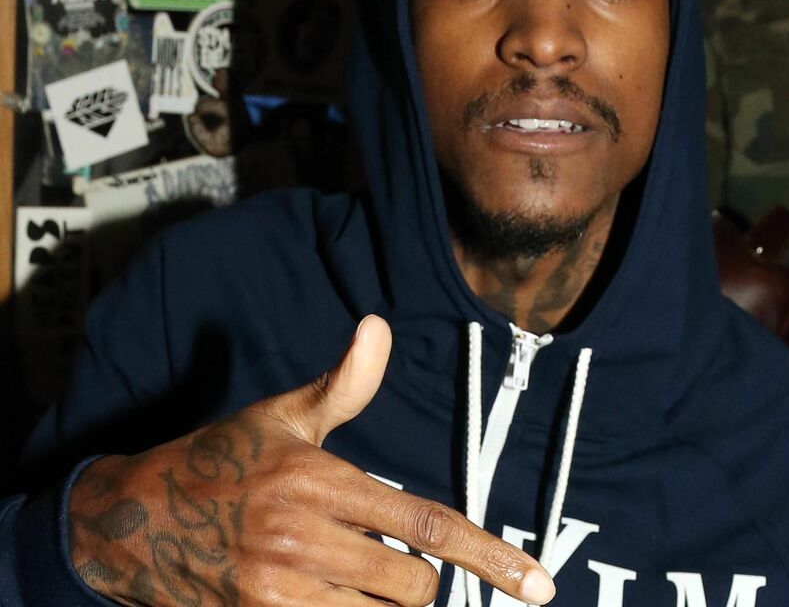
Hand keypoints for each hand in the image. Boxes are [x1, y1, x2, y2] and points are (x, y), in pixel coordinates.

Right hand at [69, 315, 555, 605]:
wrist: (135, 521)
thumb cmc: (224, 459)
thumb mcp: (284, 415)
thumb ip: (345, 383)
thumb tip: (377, 326)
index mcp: (319, 482)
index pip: (425, 524)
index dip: (490, 554)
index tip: (537, 582)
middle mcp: (302, 542)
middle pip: (412, 586)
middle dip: (419, 577)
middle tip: (391, 558)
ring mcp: (277, 596)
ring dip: (384, 606)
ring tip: (356, 578)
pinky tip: (332, 596)